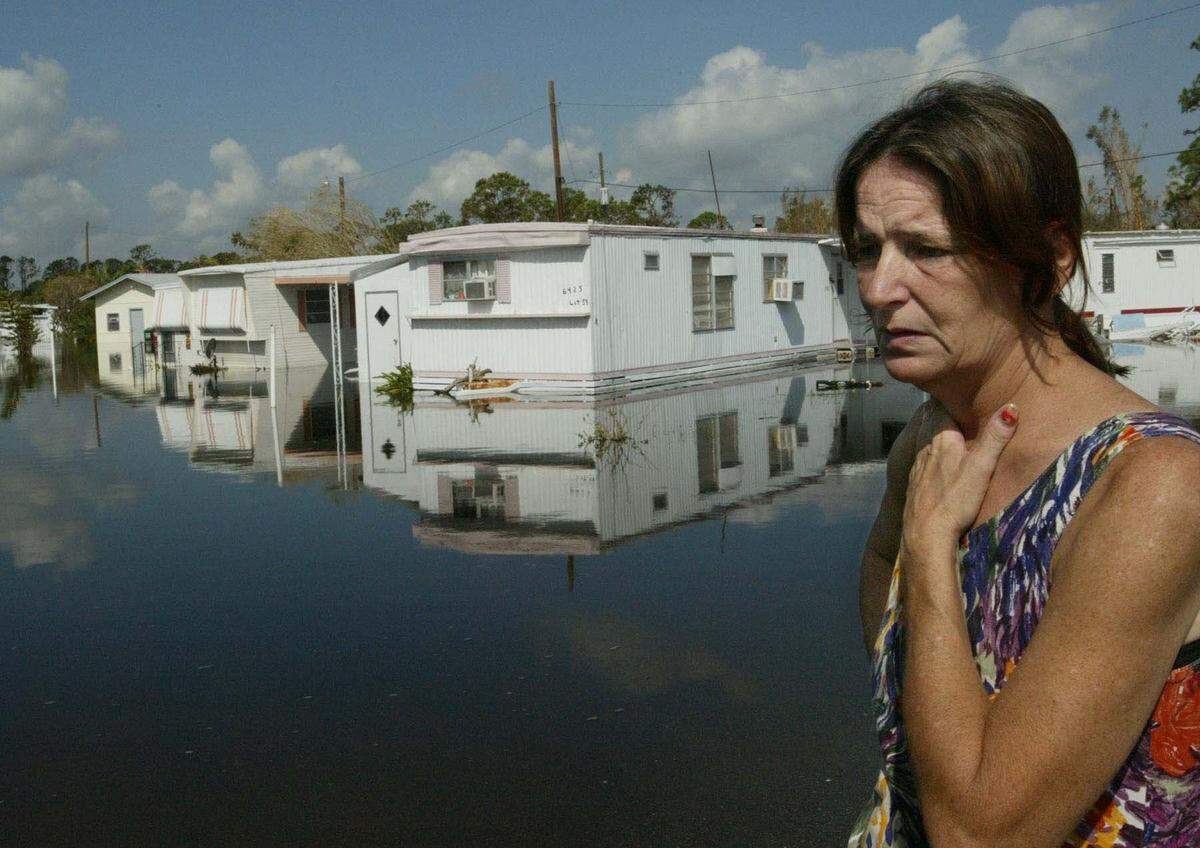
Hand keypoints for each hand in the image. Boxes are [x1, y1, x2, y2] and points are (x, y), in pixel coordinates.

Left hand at [902, 403, 1018, 558]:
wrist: (926, 533)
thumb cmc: (956, 499)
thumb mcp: (982, 466)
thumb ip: (995, 438)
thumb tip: (1010, 408)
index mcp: (941, 439)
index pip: (942, 409)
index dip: (952, 401)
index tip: (963, 394)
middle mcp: (925, 449)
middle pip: (935, 427)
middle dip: (947, 420)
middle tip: (962, 414)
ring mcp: (917, 468)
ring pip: (928, 445)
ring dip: (940, 441)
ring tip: (955, 439)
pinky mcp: (914, 485)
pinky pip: (924, 464)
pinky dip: (932, 461)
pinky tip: (940, 469)